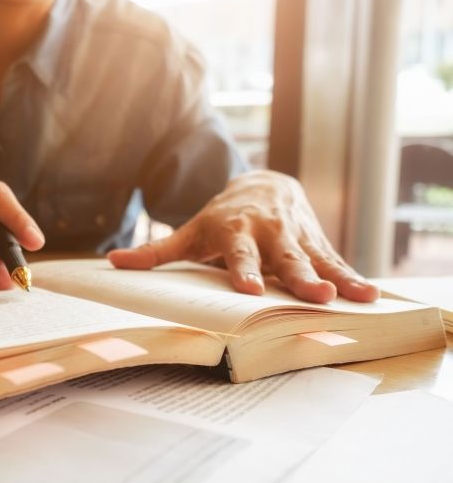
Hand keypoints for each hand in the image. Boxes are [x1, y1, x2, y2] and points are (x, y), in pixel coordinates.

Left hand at [108, 170, 378, 302]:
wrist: (263, 186)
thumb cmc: (221, 219)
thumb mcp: (190, 232)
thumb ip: (155, 252)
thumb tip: (112, 263)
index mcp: (235, 230)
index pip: (238, 253)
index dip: (243, 270)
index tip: (248, 288)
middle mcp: (269, 232)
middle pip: (283, 257)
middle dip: (296, 275)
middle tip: (311, 294)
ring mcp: (296, 237)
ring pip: (314, 260)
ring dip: (330, 278)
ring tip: (345, 296)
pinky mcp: (317, 243)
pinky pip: (336, 262)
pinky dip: (352, 278)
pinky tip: (370, 296)